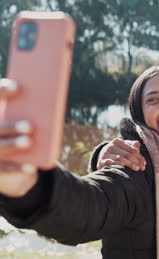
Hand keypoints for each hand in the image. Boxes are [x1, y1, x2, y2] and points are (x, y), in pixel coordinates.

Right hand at [0, 80, 38, 197]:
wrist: (5, 157)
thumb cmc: (15, 129)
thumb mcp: (20, 117)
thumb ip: (27, 107)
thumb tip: (51, 97)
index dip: (1, 91)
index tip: (18, 86)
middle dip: (10, 126)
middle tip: (30, 125)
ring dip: (12, 145)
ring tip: (29, 142)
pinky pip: (3, 169)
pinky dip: (17, 168)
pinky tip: (31, 167)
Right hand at [97, 138, 145, 170]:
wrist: (102, 157)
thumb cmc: (118, 152)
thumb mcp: (125, 147)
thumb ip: (133, 146)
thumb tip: (138, 146)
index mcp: (118, 142)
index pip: (133, 150)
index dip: (140, 157)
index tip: (144, 164)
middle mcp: (111, 146)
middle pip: (128, 155)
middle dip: (137, 162)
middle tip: (141, 168)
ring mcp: (106, 154)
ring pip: (121, 158)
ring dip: (130, 164)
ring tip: (136, 169)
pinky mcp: (101, 161)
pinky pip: (110, 163)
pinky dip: (117, 164)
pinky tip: (123, 166)